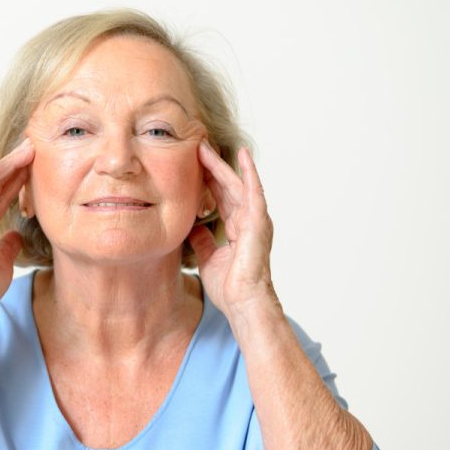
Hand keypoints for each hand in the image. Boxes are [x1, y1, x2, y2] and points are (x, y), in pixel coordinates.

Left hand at [188, 140, 277, 319]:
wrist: (242, 304)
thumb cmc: (230, 287)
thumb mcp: (207, 257)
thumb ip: (202, 239)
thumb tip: (192, 226)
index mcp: (235, 227)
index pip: (219, 196)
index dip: (206, 179)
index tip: (190, 162)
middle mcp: (247, 220)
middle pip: (226, 186)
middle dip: (211, 166)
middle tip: (195, 145)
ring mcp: (255, 220)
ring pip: (236, 184)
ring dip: (222, 165)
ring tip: (207, 146)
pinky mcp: (259, 223)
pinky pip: (254, 193)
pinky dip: (249, 174)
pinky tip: (242, 156)